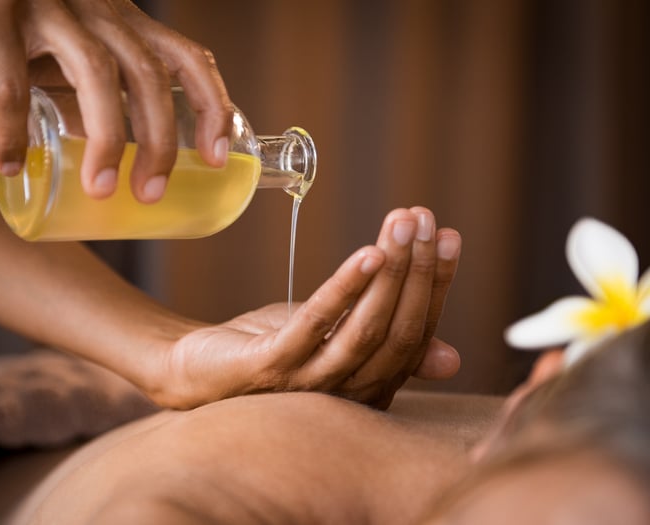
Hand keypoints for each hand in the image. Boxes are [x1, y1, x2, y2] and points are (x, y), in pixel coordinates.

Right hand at [0, 0, 231, 201]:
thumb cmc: (16, 35)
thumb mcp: (69, 60)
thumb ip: (97, 99)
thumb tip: (122, 160)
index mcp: (123, 22)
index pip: (187, 57)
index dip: (213, 105)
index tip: (218, 157)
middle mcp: (95, 9)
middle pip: (148, 73)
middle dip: (159, 139)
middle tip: (151, 192)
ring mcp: (47, 6)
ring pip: (95, 72)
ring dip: (105, 138)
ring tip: (101, 190)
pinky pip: (10, 79)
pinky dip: (11, 129)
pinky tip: (11, 165)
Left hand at [141, 207, 461, 408]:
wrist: (199, 370)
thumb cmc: (274, 350)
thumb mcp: (337, 342)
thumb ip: (385, 343)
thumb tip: (451, 359)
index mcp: (370, 387)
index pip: (417, 335)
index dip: (436, 285)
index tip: (448, 236)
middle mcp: (347, 394)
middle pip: (398, 332)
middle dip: (418, 271)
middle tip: (425, 218)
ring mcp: (309, 384)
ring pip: (365, 329)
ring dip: (390, 272)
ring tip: (402, 225)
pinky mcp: (271, 367)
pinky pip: (315, 325)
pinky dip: (344, 289)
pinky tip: (366, 253)